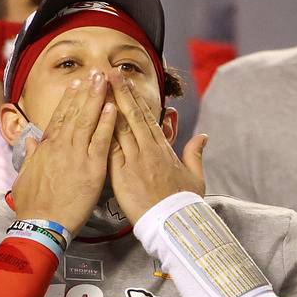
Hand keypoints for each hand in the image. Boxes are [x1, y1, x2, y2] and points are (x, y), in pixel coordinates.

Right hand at [11, 70, 115, 236]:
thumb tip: (33, 141)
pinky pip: (102, 141)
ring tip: (105, 80)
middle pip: (76, 112)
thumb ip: (31, 156)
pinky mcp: (92, 168)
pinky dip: (108, 123)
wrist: (42, 223)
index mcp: (47, 147)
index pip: (60, 116)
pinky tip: (114, 108)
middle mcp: (62, 146)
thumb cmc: (33, 204)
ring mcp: (77, 155)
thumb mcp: (25, 177)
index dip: (69, 99)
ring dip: (97, 98)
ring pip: (88, 120)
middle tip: (96, 72)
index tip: (76, 84)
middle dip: (86, 90)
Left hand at [107, 68, 206, 223]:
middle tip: (109, 72)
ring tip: (99, 88)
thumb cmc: (184, 203)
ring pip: (120, 128)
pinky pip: (110, 151)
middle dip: (120, 92)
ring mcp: (135, 162)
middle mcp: (149, 151)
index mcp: (164, 149)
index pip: (147, 117)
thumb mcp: (196, 176)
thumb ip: (195, 153)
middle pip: (132, 116)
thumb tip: (203, 136)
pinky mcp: (123, 176)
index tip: (127, 83)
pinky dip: (102, 134)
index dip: (136, 98)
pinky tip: (93, 119)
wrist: (175, 224)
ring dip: (108, 106)